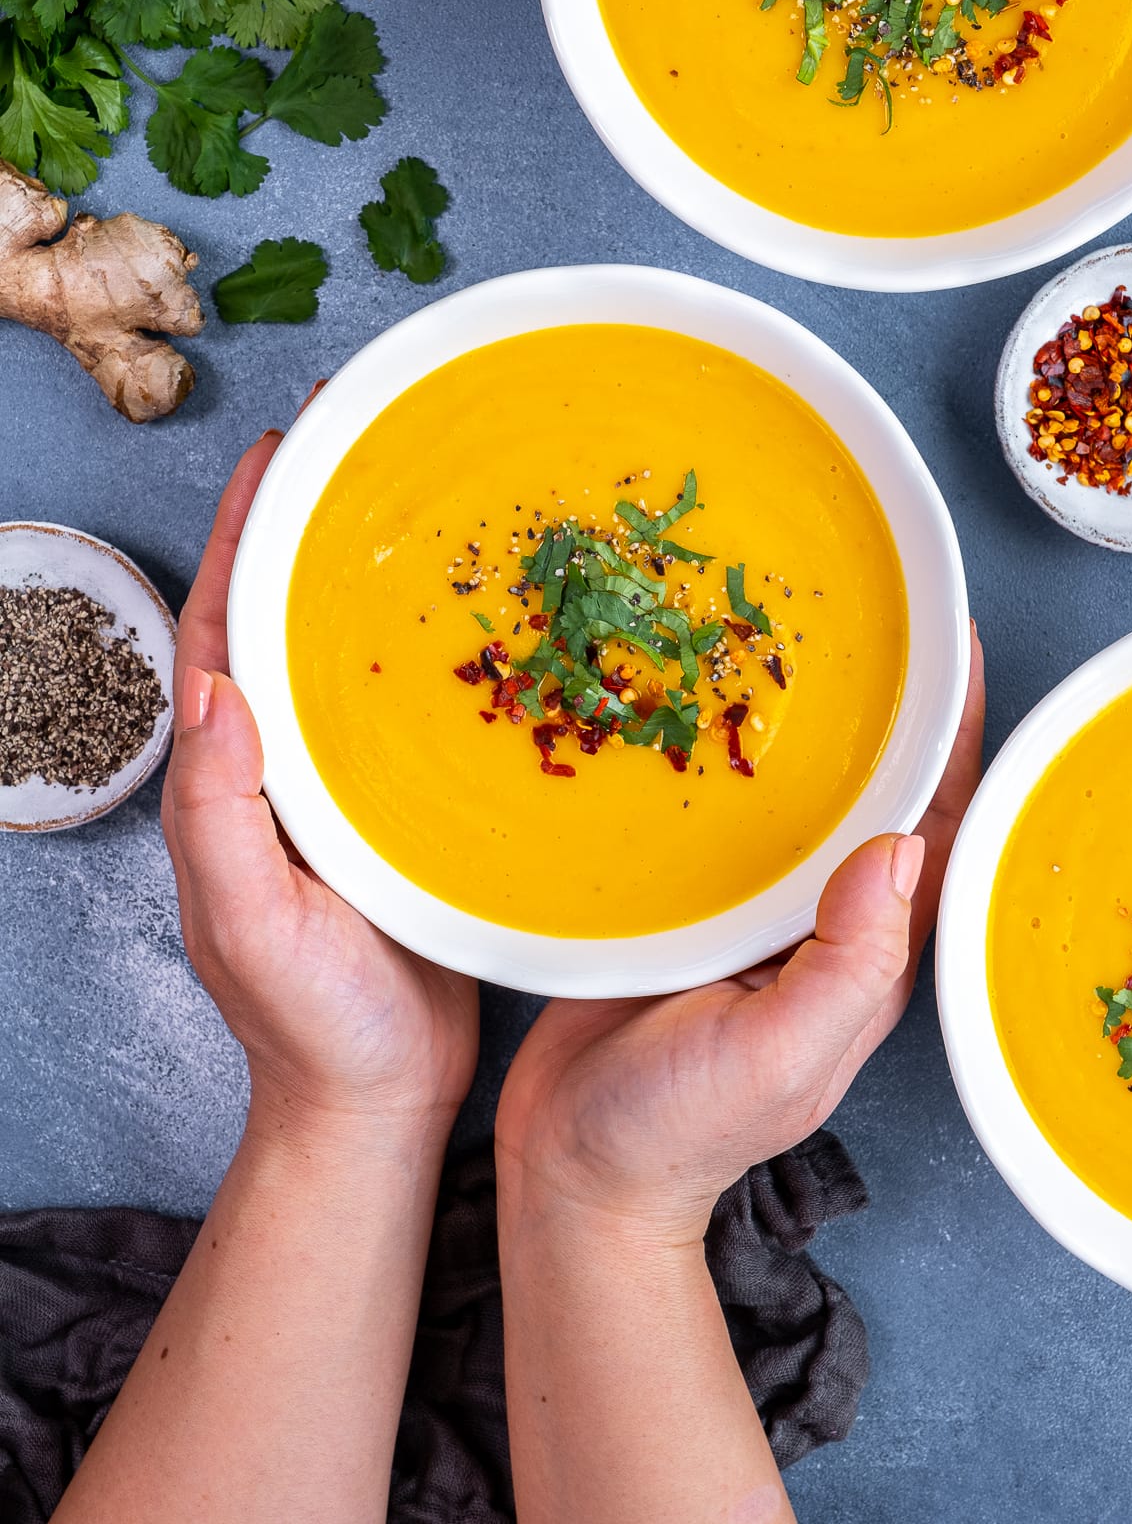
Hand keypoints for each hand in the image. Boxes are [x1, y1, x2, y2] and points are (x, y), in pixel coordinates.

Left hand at [161, 429, 478, 1141]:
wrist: (376, 1100)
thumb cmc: (308, 1025)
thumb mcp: (253, 923)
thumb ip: (219, 814)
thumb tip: (211, 686)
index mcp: (232, 778)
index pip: (222, 630)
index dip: (244, 538)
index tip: (281, 456)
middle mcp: (284, 767)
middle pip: (290, 624)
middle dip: (316, 533)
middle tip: (366, 451)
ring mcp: (349, 789)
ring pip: (358, 661)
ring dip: (384, 584)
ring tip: (436, 510)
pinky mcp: (411, 814)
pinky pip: (421, 716)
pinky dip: (449, 660)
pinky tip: (500, 628)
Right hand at [496, 629, 984, 1238]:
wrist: (572, 1166)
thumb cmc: (679, 1130)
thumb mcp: (777, 1057)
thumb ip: (844, 966)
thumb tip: (900, 852)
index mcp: (865, 952)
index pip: (935, 827)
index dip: (954, 738)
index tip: (949, 649)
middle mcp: (817, 918)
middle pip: (870, 792)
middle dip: (878, 708)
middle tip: (860, 616)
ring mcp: (749, 908)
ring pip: (792, 793)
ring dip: (794, 719)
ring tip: (775, 631)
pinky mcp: (682, 901)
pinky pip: (715, 811)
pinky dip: (712, 753)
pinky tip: (683, 699)